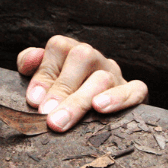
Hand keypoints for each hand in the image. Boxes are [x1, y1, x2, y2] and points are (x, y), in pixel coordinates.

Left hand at [17, 35, 147, 132]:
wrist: (107, 113)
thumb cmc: (68, 96)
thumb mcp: (47, 79)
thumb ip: (33, 66)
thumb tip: (31, 59)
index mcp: (73, 52)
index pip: (59, 47)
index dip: (45, 71)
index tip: (33, 100)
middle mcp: (96, 59)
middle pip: (82, 58)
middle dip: (61, 88)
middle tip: (46, 114)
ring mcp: (116, 74)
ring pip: (102, 78)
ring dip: (80, 100)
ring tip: (62, 120)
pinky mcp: (135, 92)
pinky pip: (136, 90)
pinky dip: (118, 98)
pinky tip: (100, 108)